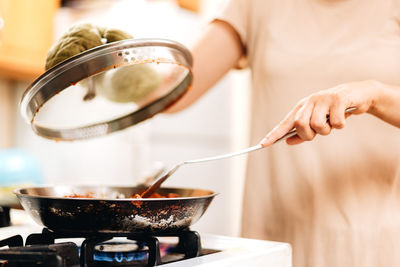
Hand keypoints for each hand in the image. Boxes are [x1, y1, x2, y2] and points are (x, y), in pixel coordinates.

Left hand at [260, 80, 381, 146]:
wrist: (359, 94)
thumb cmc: (335, 110)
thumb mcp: (319, 122)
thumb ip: (303, 132)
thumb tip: (288, 142)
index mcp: (302, 107)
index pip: (285, 123)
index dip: (274, 134)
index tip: (262, 145)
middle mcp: (310, 101)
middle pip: (300, 124)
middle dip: (309, 134)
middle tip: (320, 132)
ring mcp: (323, 99)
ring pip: (317, 124)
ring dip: (327, 130)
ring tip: (333, 124)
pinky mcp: (338, 99)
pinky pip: (336, 122)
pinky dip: (340, 125)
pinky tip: (344, 118)